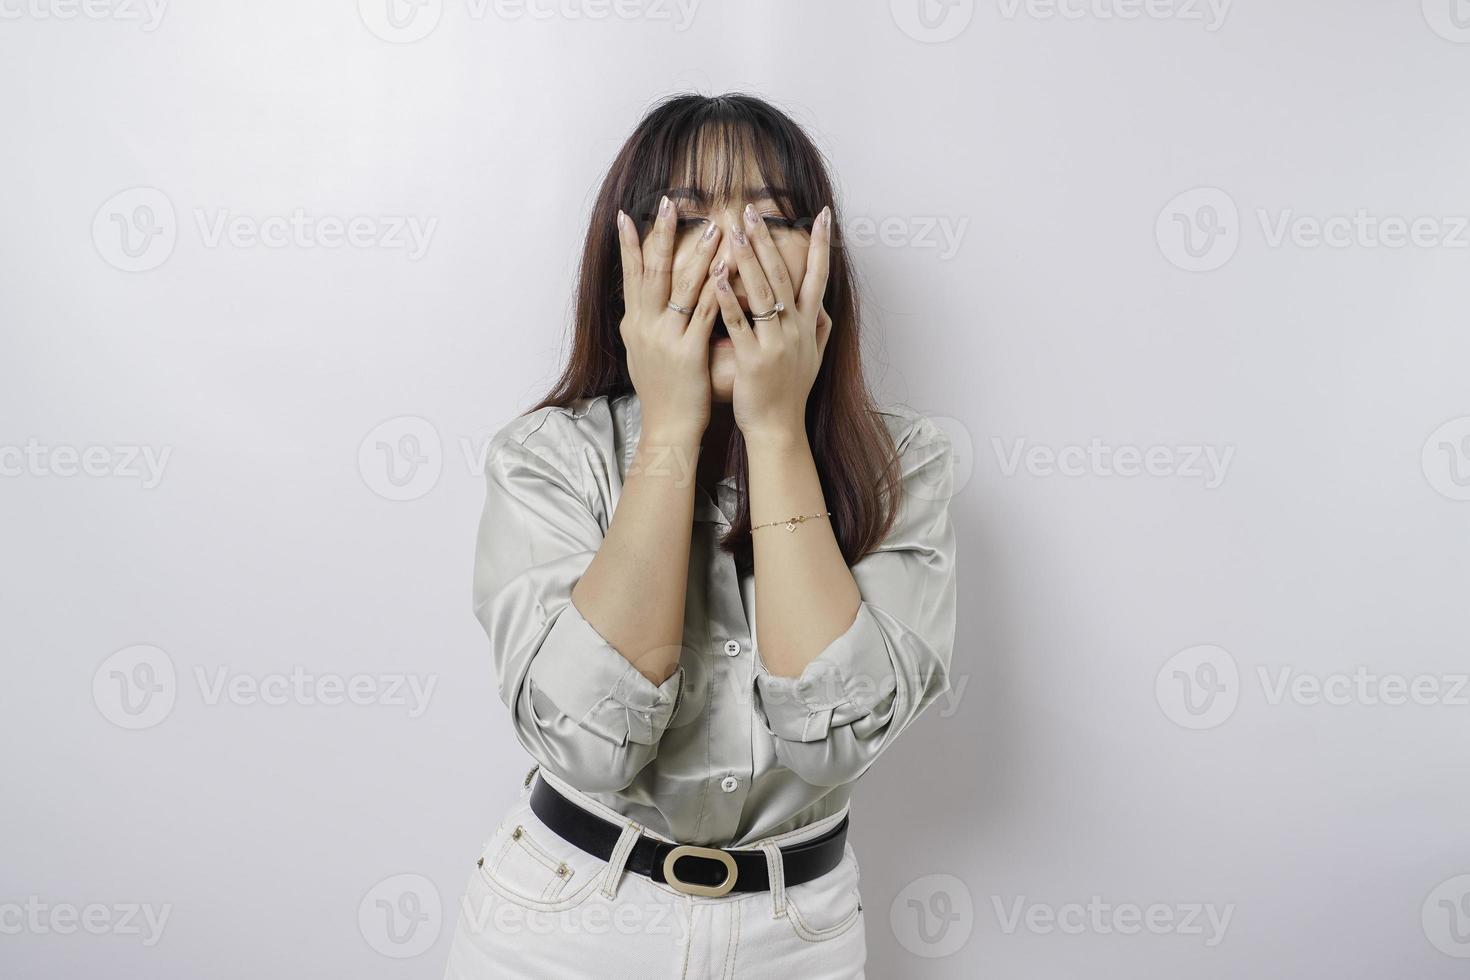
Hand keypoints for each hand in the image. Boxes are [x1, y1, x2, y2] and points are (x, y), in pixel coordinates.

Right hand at [616, 195, 723, 439]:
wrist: (667, 428)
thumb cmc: (662, 391)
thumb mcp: (641, 353)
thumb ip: (643, 323)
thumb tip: (638, 298)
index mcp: (634, 324)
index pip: (630, 275)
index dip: (627, 244)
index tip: (626, 215)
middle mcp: (645, 327)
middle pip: (652, 272)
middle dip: (660, 235)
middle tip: (668, 204)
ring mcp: (665, 339)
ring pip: (683, 287)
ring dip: (698, 254)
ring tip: (713, 226)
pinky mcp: (688, 353)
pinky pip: (705, 313)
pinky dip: (716, 289)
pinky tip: (726, 269)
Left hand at [711, 203, 832, 444]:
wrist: (779, 430)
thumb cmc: (791, 392)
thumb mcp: (814, 357)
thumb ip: (819, 327)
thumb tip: (822, 303)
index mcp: (809, 325)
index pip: (819, 276)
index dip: (821, 244)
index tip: (822, 214)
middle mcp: (796, 329)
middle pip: (784, 275)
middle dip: (768, 241)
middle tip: (752, 211)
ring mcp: (776, 344)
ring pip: (763, 293)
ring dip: (749, 260)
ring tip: (733, 231)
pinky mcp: (753, 360)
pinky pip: (739, 324)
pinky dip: (729, 299)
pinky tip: (717, 277)